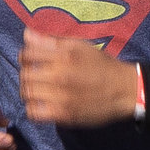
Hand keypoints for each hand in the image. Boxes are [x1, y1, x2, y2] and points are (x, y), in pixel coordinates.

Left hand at [18, 26, 139, 125]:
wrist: (124, 90)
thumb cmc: (103, 66)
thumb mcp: (81, 46)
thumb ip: (52, 41)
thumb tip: (26, 34)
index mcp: (63, 56)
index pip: (27, 54)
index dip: (25, 56)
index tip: (32, 60)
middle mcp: (60, 76)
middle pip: (25, 74)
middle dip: (26, 73)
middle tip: (35, 76)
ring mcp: (60, 97)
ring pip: (27, 93)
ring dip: (28, 91)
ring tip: (38, 90)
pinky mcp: (64, 115)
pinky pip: (34, 113)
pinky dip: (32, 108)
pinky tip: (42, 103)